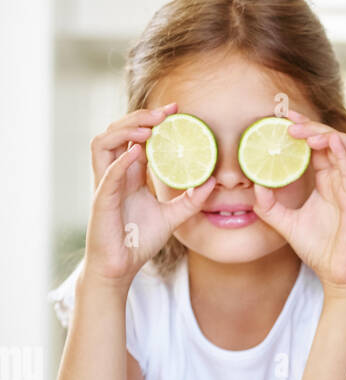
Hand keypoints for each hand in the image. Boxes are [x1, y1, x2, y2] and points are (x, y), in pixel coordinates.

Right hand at [85, 102, 215, 286]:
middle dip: (139, 118)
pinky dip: (121, 161)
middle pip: (117, 132)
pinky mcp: (100, 201)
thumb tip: (211, 183)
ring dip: (124, 130)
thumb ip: (190, 201)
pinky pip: (107, 174)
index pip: (136, 138)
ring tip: (149, 128)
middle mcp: (114, 174)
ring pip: (102, 143)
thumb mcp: (171, 218)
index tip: (175, 112)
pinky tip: (137, 152)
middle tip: (165, 113)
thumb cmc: (138, 241)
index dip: (151, 121)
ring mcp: (105, 185)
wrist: (120, 268)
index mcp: (129, 174)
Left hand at [252, 113, 345, 293]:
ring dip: (328, 135)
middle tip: (287, 121)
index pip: (318, 145)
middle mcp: (342, 180)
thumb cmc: (321, 249)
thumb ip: (269, 206)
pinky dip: (341, 154)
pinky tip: (327, 143)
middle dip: (312, 126)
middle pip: (333, 139)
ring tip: (305, 134)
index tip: (281, 118)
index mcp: (328, 181)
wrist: (337, 275)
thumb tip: (254, 186)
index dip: (303, 128)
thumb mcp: (286, 224)